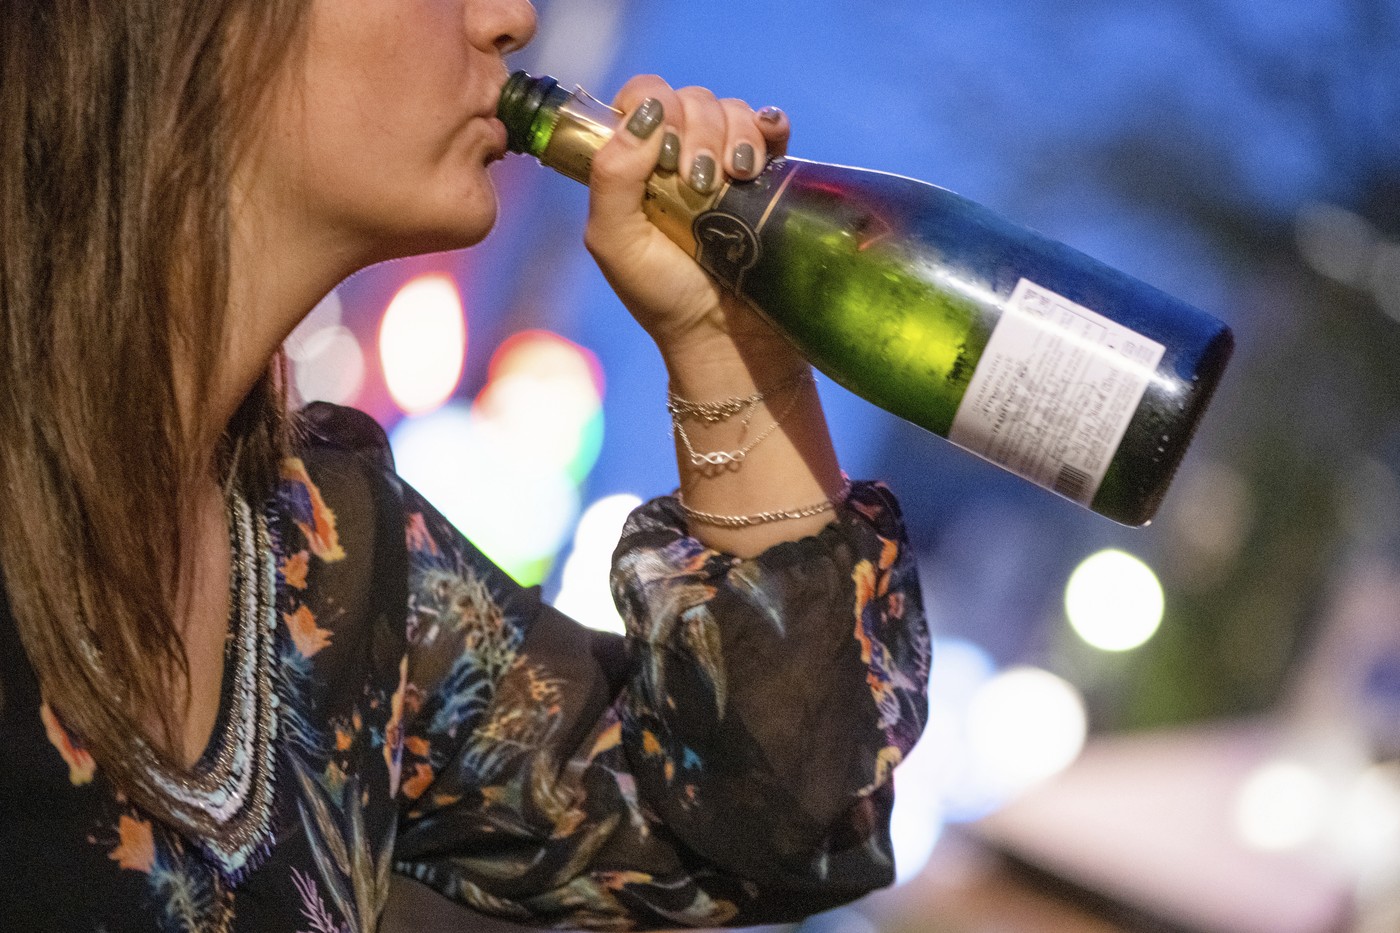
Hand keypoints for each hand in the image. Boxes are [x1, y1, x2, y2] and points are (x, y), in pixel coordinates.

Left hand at [583, 76, 792, 367]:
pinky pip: (770, 126)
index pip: (642, 99)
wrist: (724, 336)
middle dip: (697, 132)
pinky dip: (769, 126)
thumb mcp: (614, 242)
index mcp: (635, 165)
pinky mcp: (767, 176)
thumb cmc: (662, 296)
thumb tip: (643, 117)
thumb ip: (611, 178)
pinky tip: (764, 152)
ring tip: (735, 181)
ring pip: (731, 110)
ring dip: (734, 135)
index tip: (666, 152)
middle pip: (690, 100)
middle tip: (700, 183)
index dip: (655, 109)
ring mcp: (724, 164)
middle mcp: (678, 157)